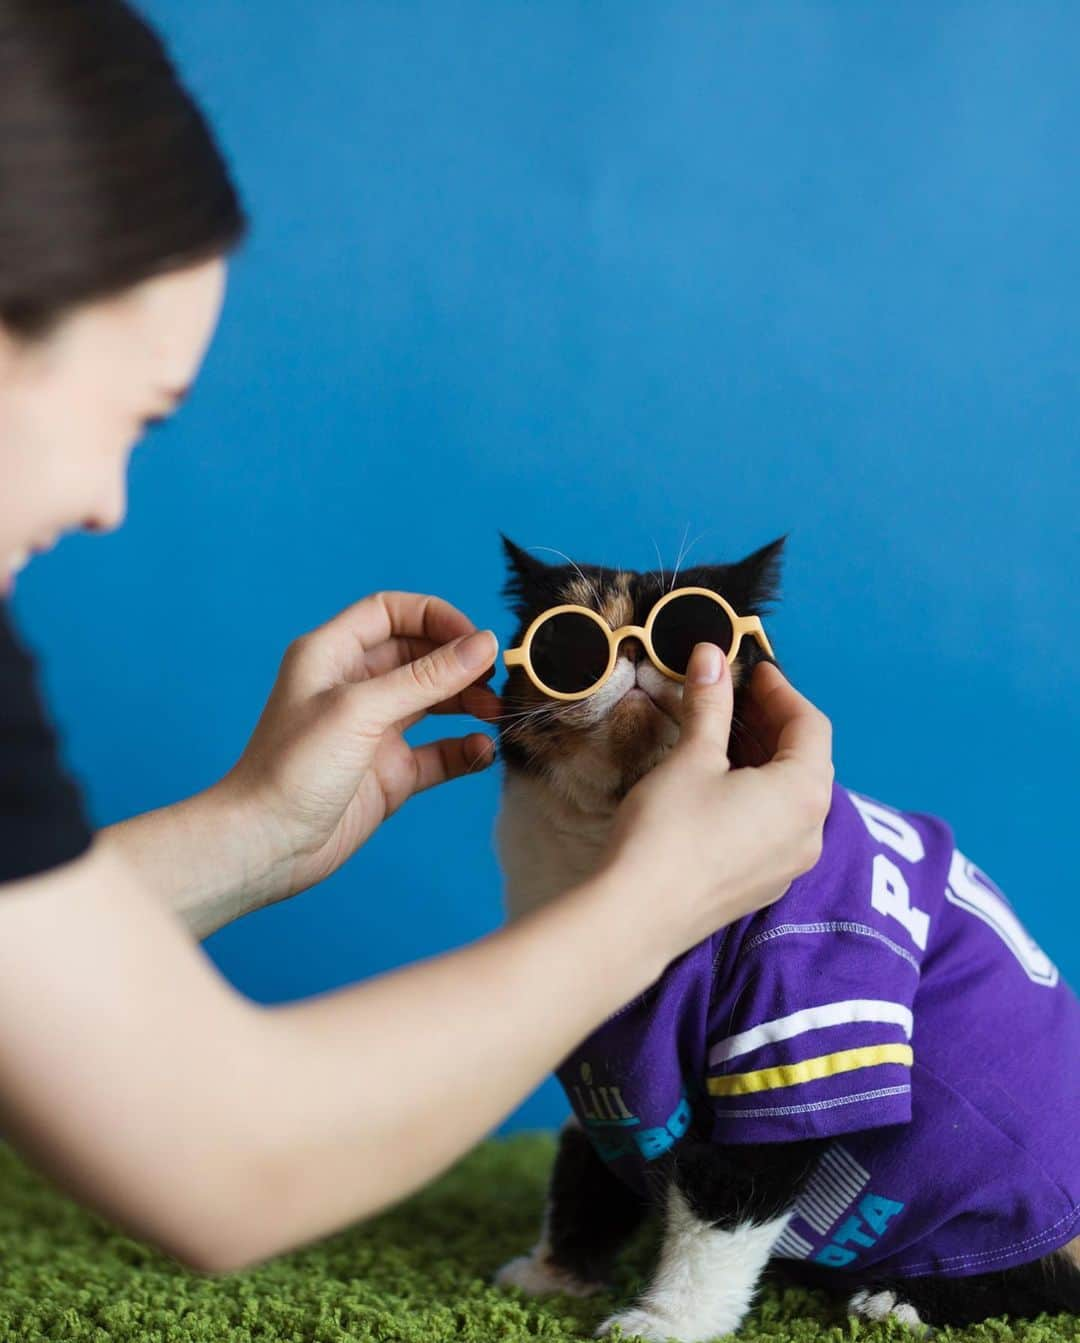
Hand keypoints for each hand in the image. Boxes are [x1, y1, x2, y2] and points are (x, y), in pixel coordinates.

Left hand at [218, 592, 500, 902]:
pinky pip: (438, 751)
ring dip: (468, 703)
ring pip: (434, 702)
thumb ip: (426, 677)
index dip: (435, 617)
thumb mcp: (361, 710)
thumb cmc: (293, 768)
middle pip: (419, 656)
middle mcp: (354, 687)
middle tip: (493, 681)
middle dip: (459, 664)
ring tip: (495, 714)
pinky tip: (481, 752)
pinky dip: (464, 749)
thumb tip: (483, 645)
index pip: (390, 612)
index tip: (474, 639)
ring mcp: (374, 731)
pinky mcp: (389, 772)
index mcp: (332, 655)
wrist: (265, 845)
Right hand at [600, 644, 833, 966]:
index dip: (781, 691)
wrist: (638, 915)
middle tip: (735, 695)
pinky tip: (718, 784)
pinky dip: (756, 795)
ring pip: (790, 797)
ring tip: (723, 734)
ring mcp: (789, 865)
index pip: (811, 725)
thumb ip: (710, 704)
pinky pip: (774, 827)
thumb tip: (710, 656)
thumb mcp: (692, 757)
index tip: (752, 670)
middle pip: (805, 761)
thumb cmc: (669, 829)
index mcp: (805, 793)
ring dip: (763, 759)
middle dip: (771, 723)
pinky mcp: (763, 885)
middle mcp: (812, 832)